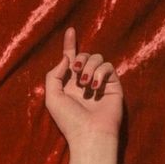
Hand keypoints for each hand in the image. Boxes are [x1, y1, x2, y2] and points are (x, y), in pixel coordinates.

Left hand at [44, 26, 123, 143]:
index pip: (70, 59)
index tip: (70, 30)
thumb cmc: (69, 120)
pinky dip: (100, 73)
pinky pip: (108, 67)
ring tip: (86, 84)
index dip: (70, 44)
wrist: (89, 133)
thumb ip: (54, 75)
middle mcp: (84, 82)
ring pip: (97, 58)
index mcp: (69, 84)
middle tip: (77, 71)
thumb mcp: (52, 98)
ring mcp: (99, 82)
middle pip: (84, 56)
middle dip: (80, 59)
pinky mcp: (112, 84)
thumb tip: (67, 58)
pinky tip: (95, 87)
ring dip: (89, 67)